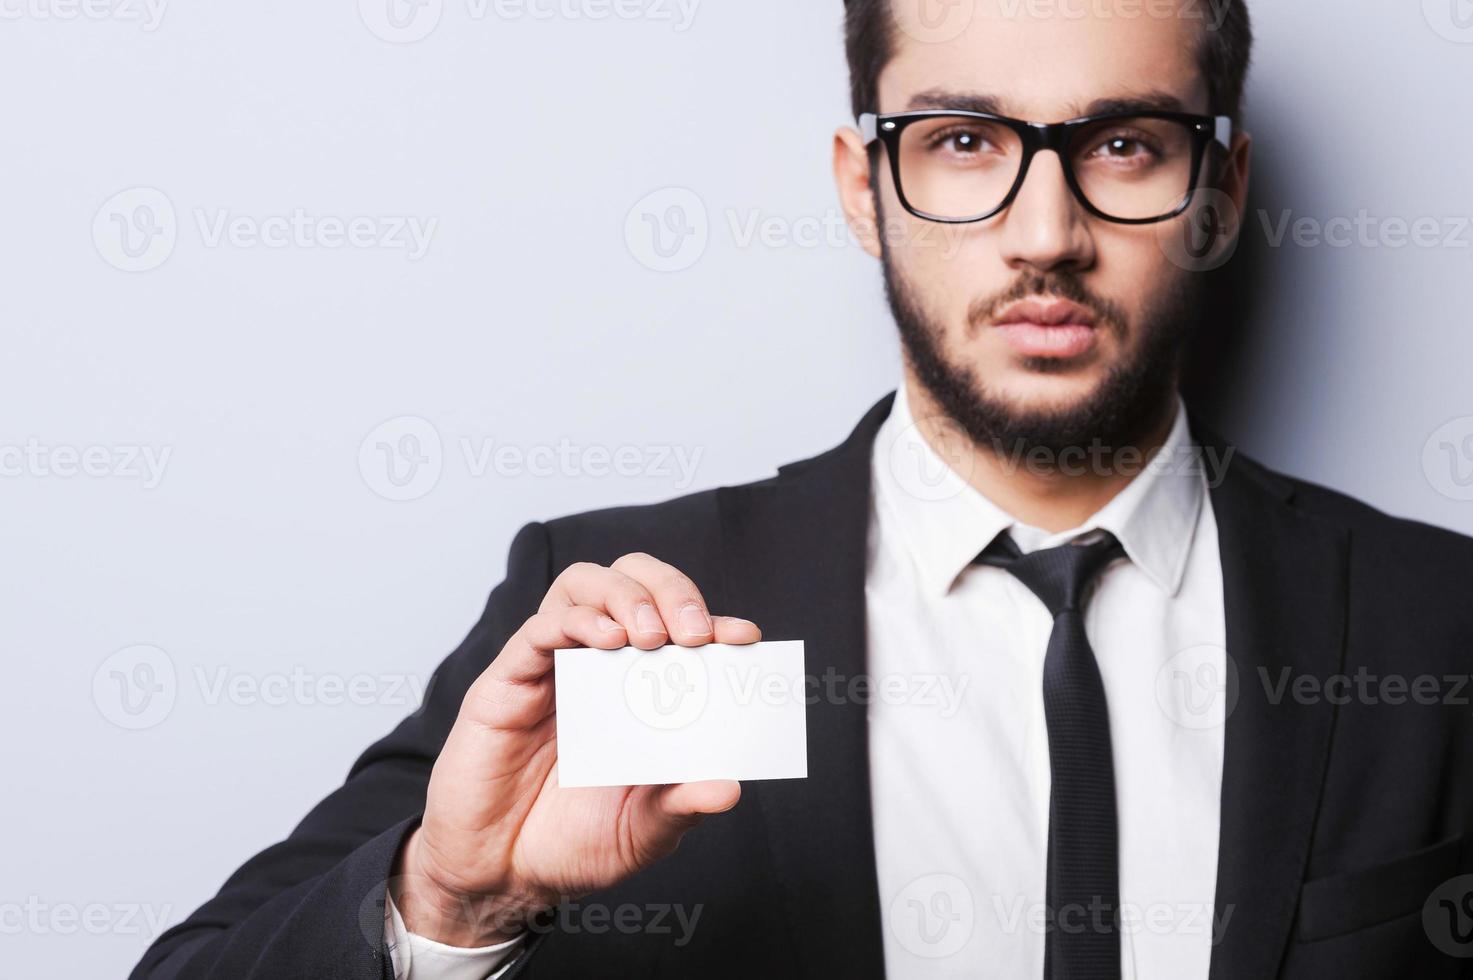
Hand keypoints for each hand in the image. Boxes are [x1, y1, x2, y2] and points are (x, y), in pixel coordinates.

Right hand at [391, 552, 760, 946]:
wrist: (500, 876)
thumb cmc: (571, 846)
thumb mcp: (642, 832)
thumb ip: (681, 806)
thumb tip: (730, 788)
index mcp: (638, 689)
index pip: (680, 629)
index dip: (715, 622)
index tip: (744, 637)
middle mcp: (597, 665)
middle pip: (633, 580)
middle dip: (671, 591)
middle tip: (694, 633)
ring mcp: (553, 666)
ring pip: (585, 584)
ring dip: (626, 593)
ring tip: (651, 635)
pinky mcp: (509, 680)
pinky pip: (540, 628)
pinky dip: (578, 622)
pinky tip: (608, 642)